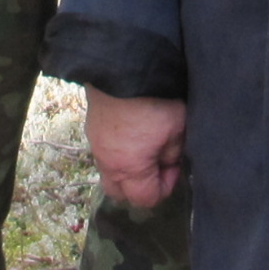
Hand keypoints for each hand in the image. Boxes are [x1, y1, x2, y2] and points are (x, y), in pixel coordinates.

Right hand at [87, 93, 188, 209]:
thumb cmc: (154, 102)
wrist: (122, 70)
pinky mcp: (90, 129)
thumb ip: (174, 153)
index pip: (146, 199)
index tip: (174, 166)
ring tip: (143, 150)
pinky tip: (130, 135)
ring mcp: (96, 146)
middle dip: (140, 187)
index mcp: (130, 169)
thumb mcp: (177, 128)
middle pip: (121, 194)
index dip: (165, 187)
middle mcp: (109, 164)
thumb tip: (168, 163)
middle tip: (156, 165)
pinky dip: (116, 152)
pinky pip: (103, 153)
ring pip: (109, 173)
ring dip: (127, 169)